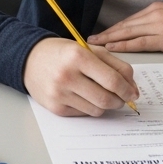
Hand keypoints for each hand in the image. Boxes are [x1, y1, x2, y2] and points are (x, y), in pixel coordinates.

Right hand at [22, 37, 138, 116]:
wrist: (29, 60)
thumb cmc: (63, 53)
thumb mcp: (89, 49)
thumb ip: (115, 65)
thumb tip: (133, 88)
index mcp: (78, 56)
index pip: (112, 80)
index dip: (128, 89)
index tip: (133, 92)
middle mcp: (67, 75)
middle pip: (106, 99)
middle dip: (120, 100)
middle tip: (121, 97)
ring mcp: (59, 94)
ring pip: (97, 110)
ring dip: (105, 105)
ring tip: (101, 94)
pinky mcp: (55, 108)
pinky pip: (83, 114)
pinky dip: (89, 107)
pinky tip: (84, 96)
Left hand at [87, 2, 162, 52]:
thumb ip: (158, 22)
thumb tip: (145, 32)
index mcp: (155, 9)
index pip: (129, 20)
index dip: (113, 28)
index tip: (101, 33)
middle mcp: (153, 15)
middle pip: (124, 26)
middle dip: (106, 33)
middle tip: (90, 39)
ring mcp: (158, 26)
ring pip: (127, 33)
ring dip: (110, 39)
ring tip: (96, 44)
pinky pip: (139, 42)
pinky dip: (124, 45)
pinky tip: (112, 47)